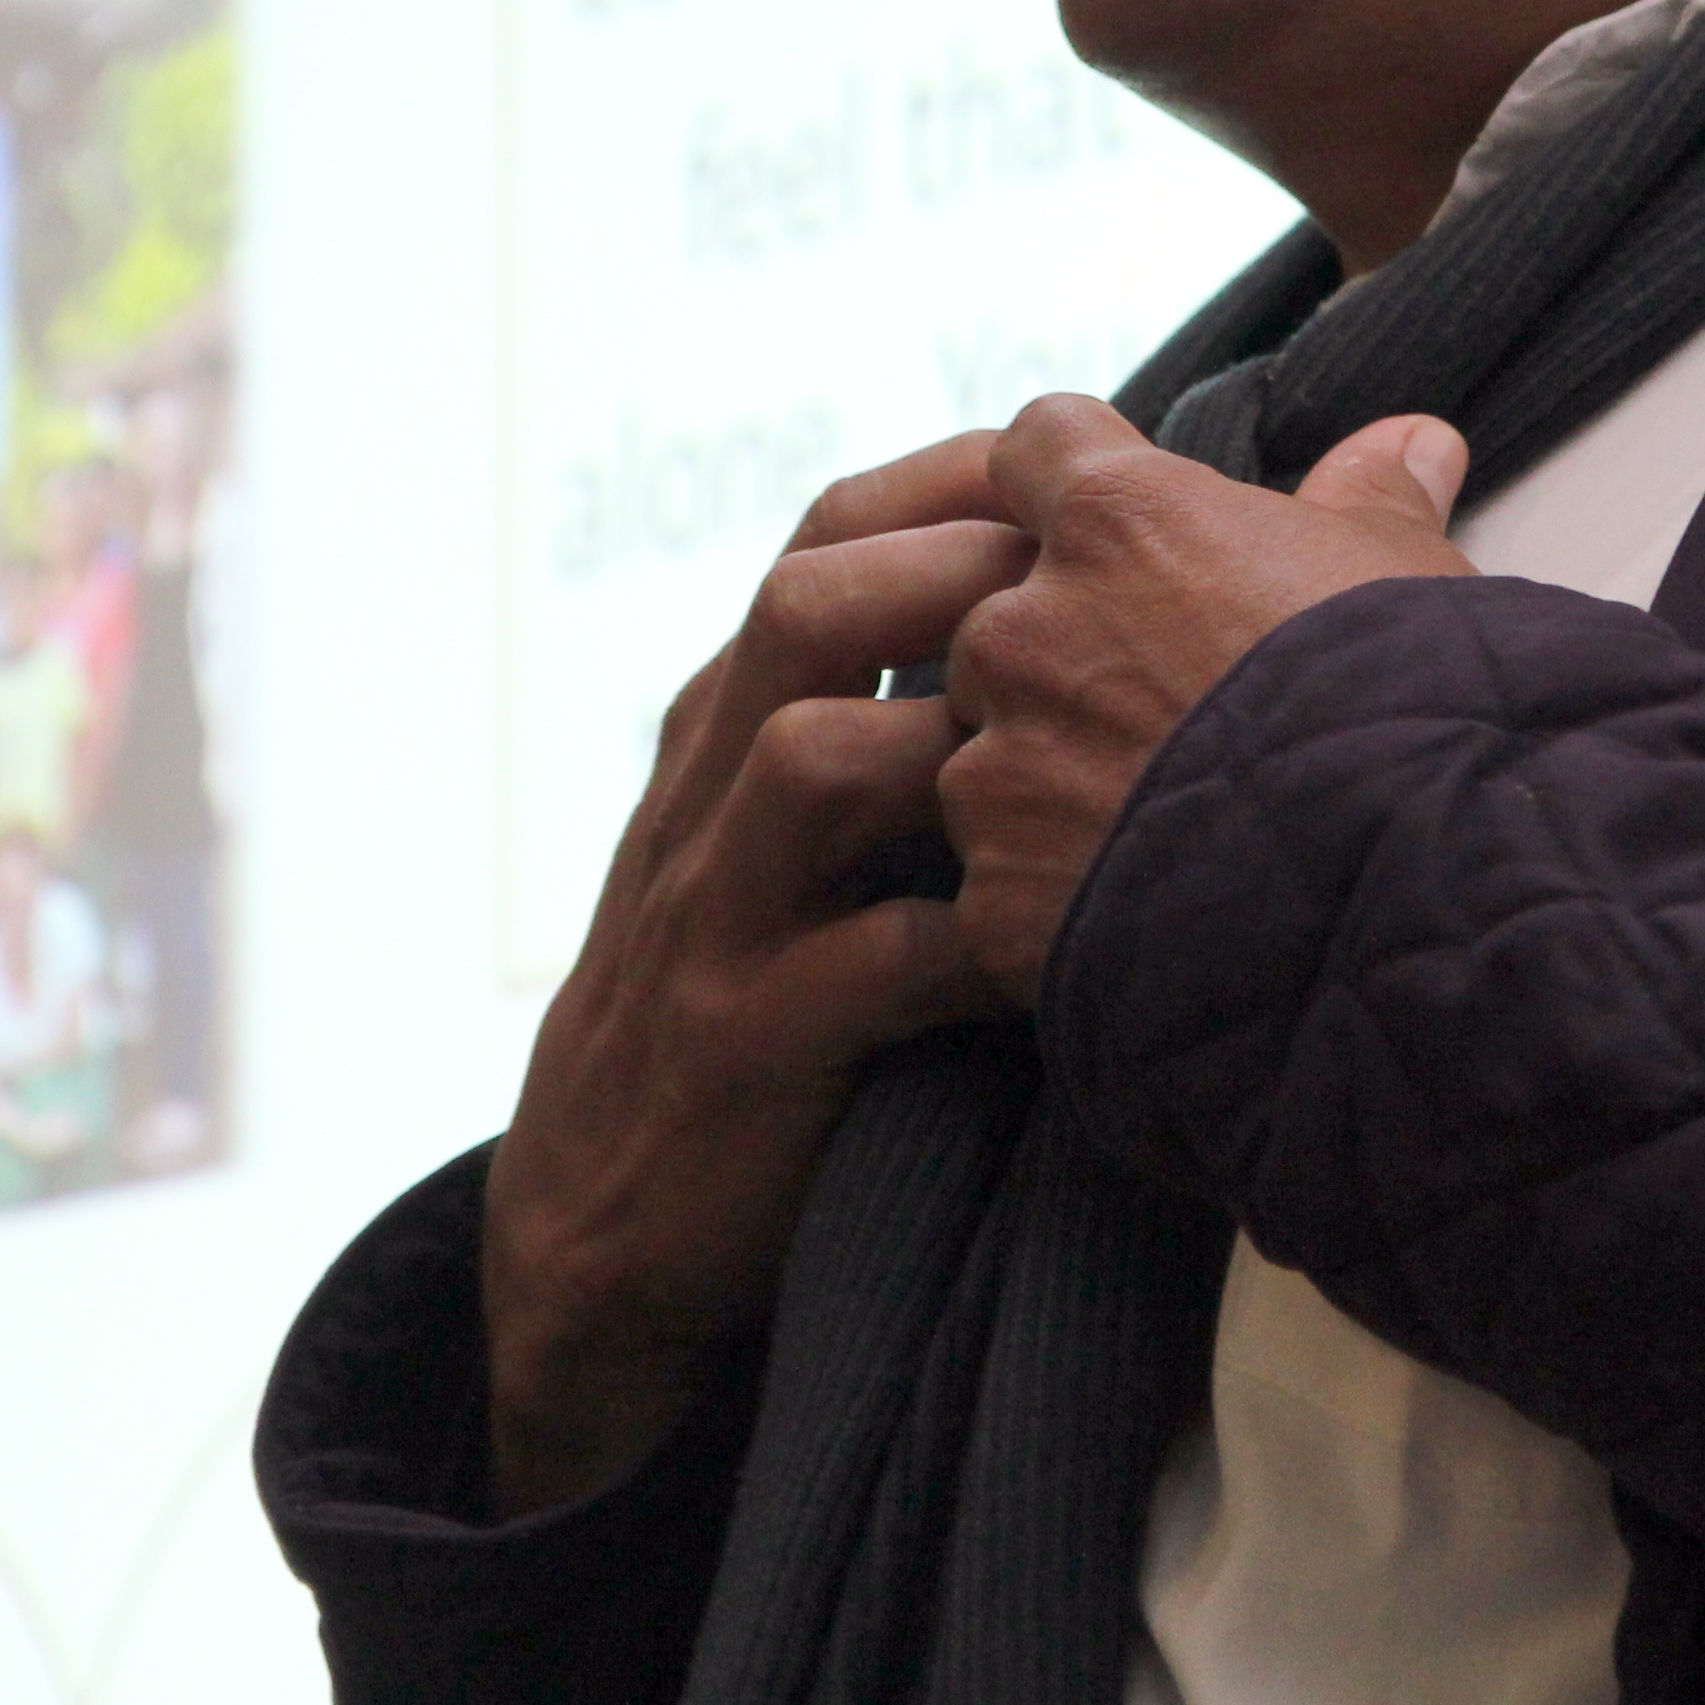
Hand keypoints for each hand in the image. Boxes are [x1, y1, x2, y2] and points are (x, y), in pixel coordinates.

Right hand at [479, 439, 1023, 1514]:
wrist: (598, 1229)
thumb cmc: (748, 1003)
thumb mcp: (778, 845)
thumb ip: (881, 729)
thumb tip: (1069, 621)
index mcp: (727, 726)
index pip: (820, 543)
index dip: (953, 488)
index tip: (1089, 475)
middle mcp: (710, 795)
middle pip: (803, 607)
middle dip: (962, 570)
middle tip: (1105, 586)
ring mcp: (719, 916)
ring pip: (814, 758)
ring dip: (962, 738)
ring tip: (1095, 743)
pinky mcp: (748, 1044)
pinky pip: (872, 965)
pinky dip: (985, 940)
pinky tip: (1080, 936)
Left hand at [938, 396, 1472, 999]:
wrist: (1402, 885)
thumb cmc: (1409, 706)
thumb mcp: (1407, 574)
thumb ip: (1374, 498)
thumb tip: (1413, 440)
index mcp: (1116, 524)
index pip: (1038, 448)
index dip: (1075, 486)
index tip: (1119, 532)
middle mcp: (1024, 631)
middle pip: (1000, 619)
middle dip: (1065, 663)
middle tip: (1169, 717)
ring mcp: (996, 771)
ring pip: (988, 761)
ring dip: (1051, 787)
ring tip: (1168, 834)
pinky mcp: (997, 899)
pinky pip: (1002, 891)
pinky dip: (1057, 904)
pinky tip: (1149, 923)